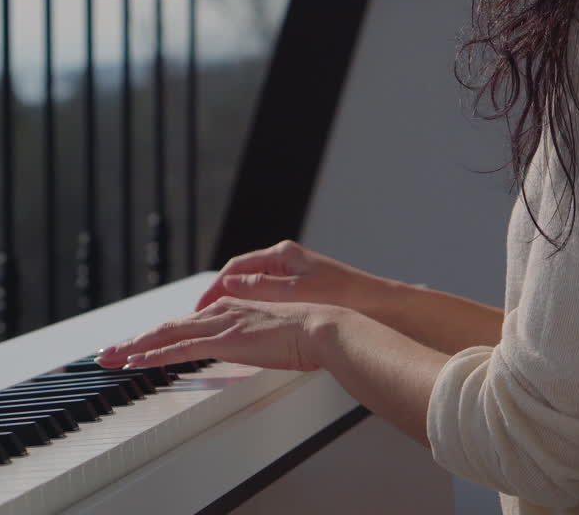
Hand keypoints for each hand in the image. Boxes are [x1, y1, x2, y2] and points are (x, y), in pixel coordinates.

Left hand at [94, 296, 340, 372]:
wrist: (320, 327)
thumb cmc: (305, 334)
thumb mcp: (270, 334)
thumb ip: (251, 338)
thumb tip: (245, 346)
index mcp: (231, 309)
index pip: (184, 324)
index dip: (156, 335)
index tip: (136, 346)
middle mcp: (220, 311)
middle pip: (166, 327)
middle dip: (133, 341)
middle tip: (107, 353)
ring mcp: (220, 325)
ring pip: (165, 335)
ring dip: (133, 347)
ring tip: (109, 359)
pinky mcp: (224, 340)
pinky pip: (180, 348)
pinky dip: (154, 355)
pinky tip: (136, 361)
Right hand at [197, 239, 388, 314]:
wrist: (378, 305)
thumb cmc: (343, 295)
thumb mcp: (295, 291)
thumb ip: (261, 288)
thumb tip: (229, 284)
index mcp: (283, 255)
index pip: (236, 268)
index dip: (214, 287)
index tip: (200, 306)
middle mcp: (286, 261)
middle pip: (242, 276)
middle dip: (219, 295)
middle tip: (202, 316)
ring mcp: (294, 275)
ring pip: (253, 288)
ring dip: (234, 303)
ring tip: (219, 322)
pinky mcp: (302, 290)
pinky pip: (268, 297)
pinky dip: (253, 308)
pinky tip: (248, 324)